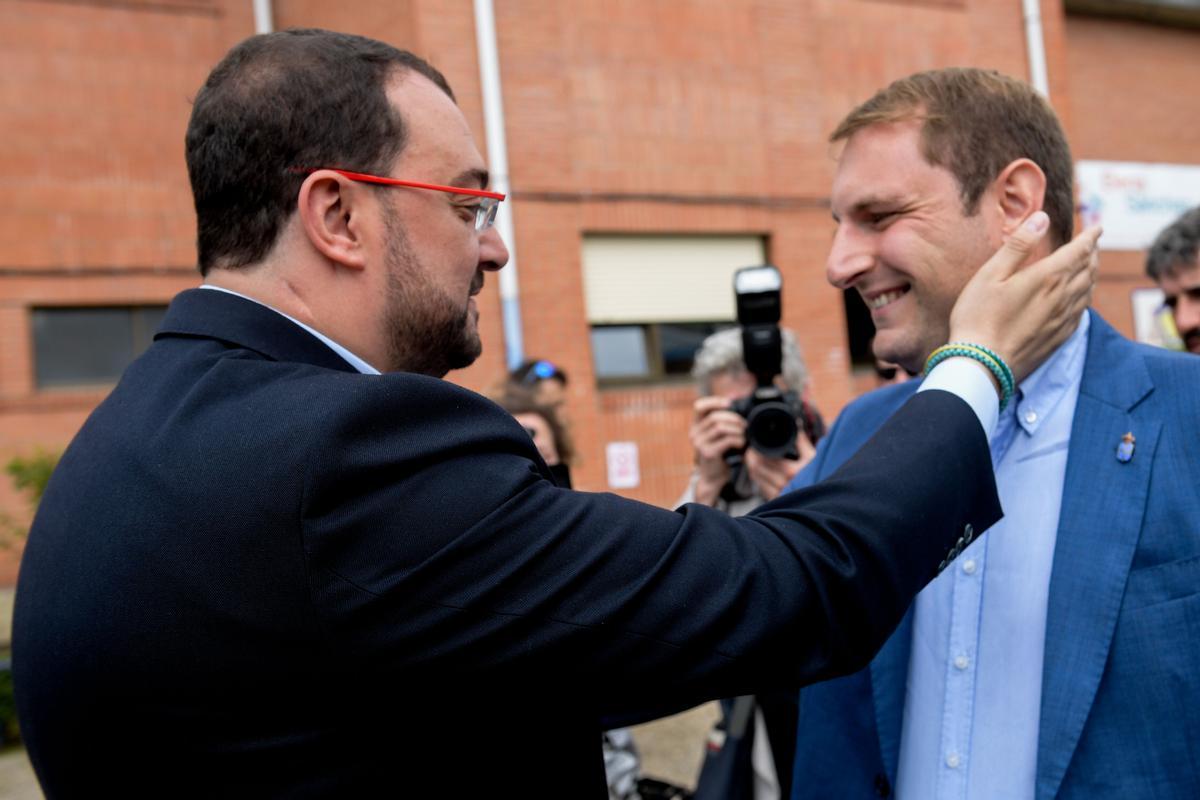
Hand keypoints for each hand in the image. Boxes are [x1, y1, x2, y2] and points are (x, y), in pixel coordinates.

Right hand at [689, 396, 745, 505]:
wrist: (712, 477)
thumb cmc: (719, 453)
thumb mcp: (719, 434)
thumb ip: (724, 417)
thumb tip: (734, 394)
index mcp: (695, 426)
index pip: (699, 406)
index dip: (714, 401)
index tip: (729, 403)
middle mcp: (694, 433)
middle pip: (715, 417)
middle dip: (733, 418)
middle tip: (745, 425)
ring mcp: (699, 443)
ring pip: (721, 427)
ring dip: (737, 429)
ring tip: (744, 435)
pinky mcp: (708, 453)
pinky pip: (726, 440)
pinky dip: (738, 440)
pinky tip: (741, 444)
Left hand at [744, 432, 815, 500]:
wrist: (821, 497)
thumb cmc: (818, 476)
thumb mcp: (812, 457)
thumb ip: (801, 440)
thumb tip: (796, 423)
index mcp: (791, 471)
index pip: (762, 459)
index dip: (755, 451)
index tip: (754, 445)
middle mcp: (783, 484)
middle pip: (756, 468)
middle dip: (751, 457)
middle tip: (751, 450)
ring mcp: (778, 494)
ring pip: (756, 478)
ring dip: (752, 467)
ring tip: (753, 459)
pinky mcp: (776, 500)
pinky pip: (759, 487)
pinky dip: (757, 478)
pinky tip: (759, 471)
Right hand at [949, 211, 1100, 382]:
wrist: (981, 364)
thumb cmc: (977, 316)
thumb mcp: (990, 274)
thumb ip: (1018, 245)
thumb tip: (1041, 218)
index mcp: (1046, 277)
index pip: (1078, 251)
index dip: (1090, 237)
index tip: (1097, 227)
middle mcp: (1061, 297)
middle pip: (1088, 270)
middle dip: (1093, 253)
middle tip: (1094, 243)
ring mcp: (1062, 320)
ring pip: (1087, 291)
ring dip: (1092, 274)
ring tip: (1091, 266)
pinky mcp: (1058, 338)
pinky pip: (1082, 312)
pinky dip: (1086, 298)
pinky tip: (1081, 298)